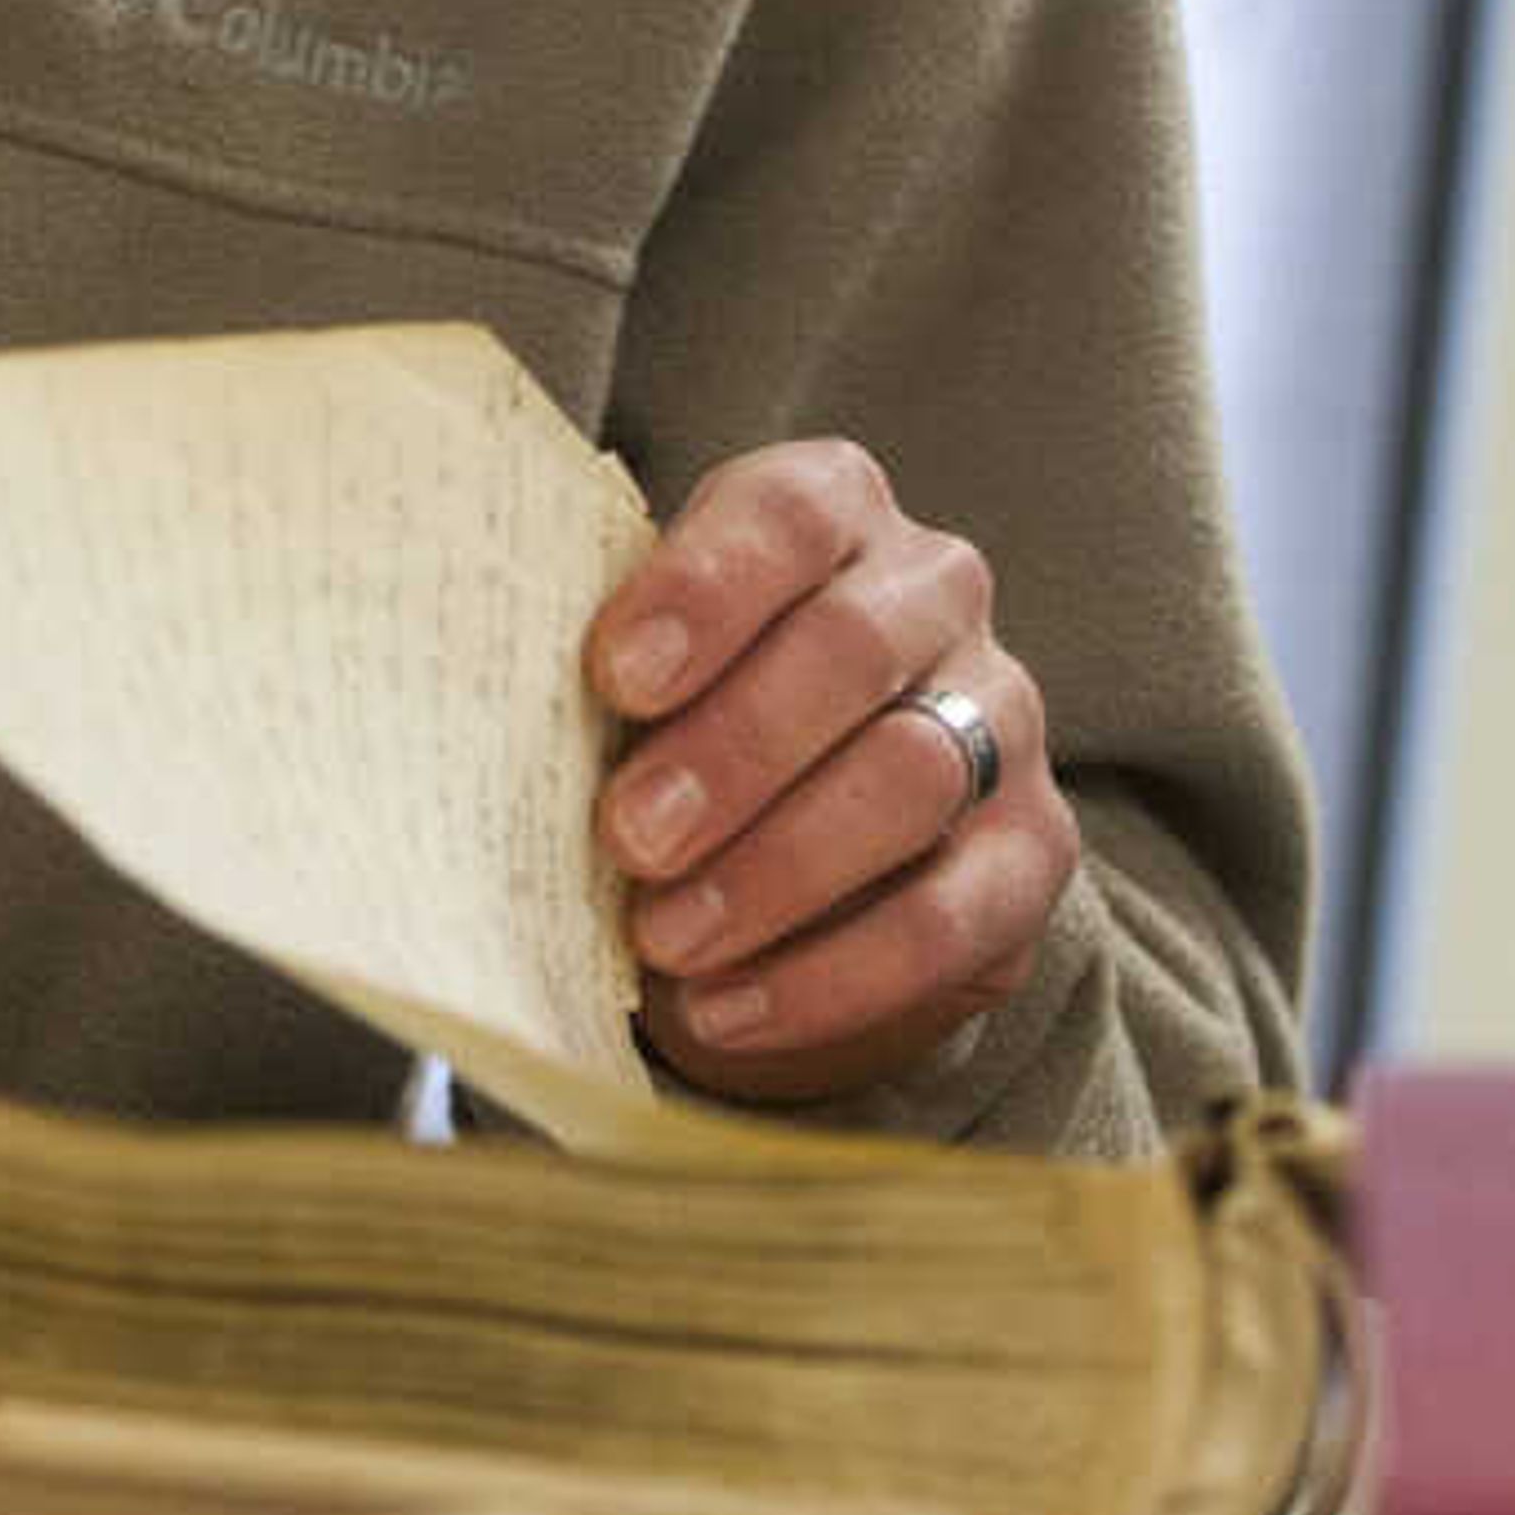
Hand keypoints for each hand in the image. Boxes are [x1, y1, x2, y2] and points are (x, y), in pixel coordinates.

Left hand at [584, 442, 1077, 1102]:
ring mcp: (1000, 718)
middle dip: (733, 748)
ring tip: (665, 935)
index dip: (705, 588)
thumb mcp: (640, 668)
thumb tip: (483, 725)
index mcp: (833, 508)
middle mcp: (934, 592)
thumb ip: (601, 675)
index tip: (616, 676)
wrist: (800, 836)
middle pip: (852, 650)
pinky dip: (830, 975)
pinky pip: (950, 918)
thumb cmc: (682, 713)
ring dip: (776, 867)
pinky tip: (726, 1006)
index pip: (789, 513)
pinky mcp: (1031, 852)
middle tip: (627, 835)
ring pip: (911, 777)